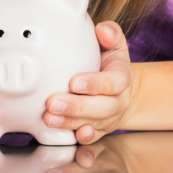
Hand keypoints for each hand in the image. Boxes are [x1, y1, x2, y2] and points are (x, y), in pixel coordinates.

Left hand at [43, 21, 135, 143]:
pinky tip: (69, 139)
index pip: (114, 83)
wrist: (120, 90)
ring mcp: (109, 119)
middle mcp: (119, 101)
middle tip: (53, 103)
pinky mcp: (100, 131)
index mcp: (123, 78)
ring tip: (49, 118)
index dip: (95, 84)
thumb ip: (111, 34)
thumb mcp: (114, 45)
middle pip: (102, 108)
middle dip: (76, 107)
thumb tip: (103, 30)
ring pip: (93, 124)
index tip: (74, 82)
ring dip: (70, 123)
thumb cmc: (110, 63)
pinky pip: (92, 140)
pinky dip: (82, 142)